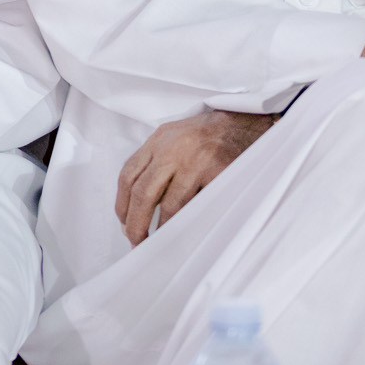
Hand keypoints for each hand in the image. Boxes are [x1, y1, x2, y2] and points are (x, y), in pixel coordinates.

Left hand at [115, 109, 274, 246]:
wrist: (242, 123)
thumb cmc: (205, 136)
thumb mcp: (172, 138)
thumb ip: (154, 163)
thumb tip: (136, 207)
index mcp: (157, 141)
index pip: (128, 176)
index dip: (122, 205)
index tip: (124, 223)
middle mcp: (172, 150)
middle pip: (143, 193)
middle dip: (136, 223)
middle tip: (136, 241)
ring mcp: (195, 162)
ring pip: (170, 204)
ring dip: (163, 228)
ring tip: (160, 242)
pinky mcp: (217, 173)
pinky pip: (199, 205)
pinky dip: (190, 222)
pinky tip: (186, 231)